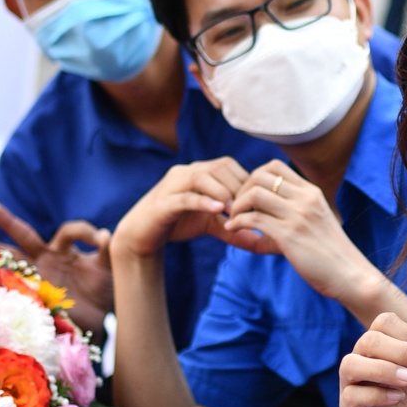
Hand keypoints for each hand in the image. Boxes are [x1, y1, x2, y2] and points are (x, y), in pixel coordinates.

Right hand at [0, 204, 113, 334]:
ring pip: (13, 259)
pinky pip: (17, 284)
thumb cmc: (102, 290)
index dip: (82, 232)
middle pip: (26, 237)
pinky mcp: (35, 294)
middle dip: (9, 222)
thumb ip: (106, 251)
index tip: (98, 238)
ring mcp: (37, 276)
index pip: (68, 232)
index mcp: (66, 250)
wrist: (97, 321)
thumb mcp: (108, 269)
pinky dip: (2, 278)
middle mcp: (47, 259)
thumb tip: (105, 234)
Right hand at [111, 159, 266, 261]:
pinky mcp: (162, 203)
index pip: (229, 165)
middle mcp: (186, 172)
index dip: (246, 181)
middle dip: (238, 186)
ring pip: (201, 176)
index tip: (258, 203)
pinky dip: (203, 202)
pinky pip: (184, 197)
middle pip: (219, 166)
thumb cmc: (179, 223)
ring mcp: (172, 185)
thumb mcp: (212, 225)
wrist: (143, 234)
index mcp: (200, 172)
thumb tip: (264, 242)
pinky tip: (218, 211)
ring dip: (223, 192)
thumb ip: (235, 229)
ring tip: (234, 211)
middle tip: (250, 209)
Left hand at [223, 162, 380, 310]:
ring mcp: (298, 216)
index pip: (275, 167)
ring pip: (255, 194)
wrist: (350, 275)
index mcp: (312, 193)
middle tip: (236, 207)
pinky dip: (237, 222)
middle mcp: (305, 199)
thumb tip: (260, 217)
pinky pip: (253, 219)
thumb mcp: (316, 222)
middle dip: (242, 189)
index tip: (249, 196)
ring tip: (234, 219)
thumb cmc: (331, 254)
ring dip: (237, 206)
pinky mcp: (289, 235)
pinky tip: (233, 230)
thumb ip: (293, 213)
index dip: (254, 177)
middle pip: (260, 176)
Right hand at [339, 278, 406, 406]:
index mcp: (380, 339)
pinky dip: (377, 394)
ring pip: (352, 364)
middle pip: (368, 340)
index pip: (383, 322)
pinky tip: (397, 399)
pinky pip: (352, 394)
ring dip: (385, 371)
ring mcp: (351, 382)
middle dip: (400, 353)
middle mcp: (361, 356)